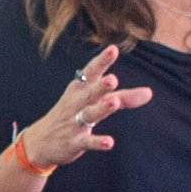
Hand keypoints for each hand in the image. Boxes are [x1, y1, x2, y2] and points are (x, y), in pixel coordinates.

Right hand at [20, 47, 152, 170]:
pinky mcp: (74, 142)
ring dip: (102, 108)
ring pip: (89, 114)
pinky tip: (109, 142)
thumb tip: (149, 93)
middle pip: (90, 92)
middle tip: (113, 79)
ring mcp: (74, 123)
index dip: (102, 61)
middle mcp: (77, 104)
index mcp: (80, 89)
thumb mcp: (95, 102)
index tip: (113, 49)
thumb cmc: (72, 115)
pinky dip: (97, 142)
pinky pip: (87, 142)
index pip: (91, 72)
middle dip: (101, 86)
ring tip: (114, 102)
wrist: (41, 142)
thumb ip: (124, 97)